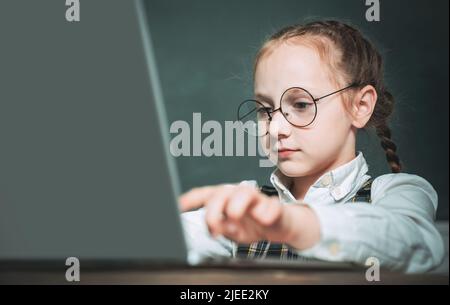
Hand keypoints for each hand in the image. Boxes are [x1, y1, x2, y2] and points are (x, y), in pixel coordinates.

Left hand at [179, 184, 308, 244]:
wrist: (280, 226)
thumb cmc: (253, 225)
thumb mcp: (232, 231)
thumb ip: (222, 227)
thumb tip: (216, 226)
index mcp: (225, 198)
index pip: (205, 194)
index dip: (191, 199)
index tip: (179, 206)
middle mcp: (238, 195)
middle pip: (221, 194)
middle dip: (213, 211)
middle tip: (214, 229)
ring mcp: (257, 199)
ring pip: (245, 192)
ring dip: (236, 206)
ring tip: (234, 217)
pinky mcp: (274, 206)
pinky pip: (271, 205)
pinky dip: (266, 212)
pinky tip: (262, 219)